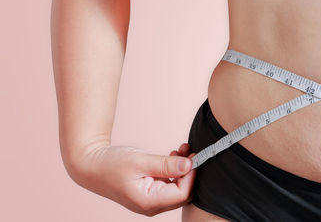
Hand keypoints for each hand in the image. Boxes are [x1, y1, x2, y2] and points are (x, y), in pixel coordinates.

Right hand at [73, 143, 196, 216]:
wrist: (90, 165)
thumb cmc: (111, 164)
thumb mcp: (141, 161)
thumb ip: (166, 165)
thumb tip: (188, 165)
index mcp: (148, 202)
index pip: (182, 193)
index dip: (191, 175)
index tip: (195, 157)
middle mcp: (151, 205)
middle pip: (182, 193)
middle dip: (188, 171)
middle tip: (190, 151)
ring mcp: (150, 200)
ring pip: (176, 187)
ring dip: (181, 169)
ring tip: (181, 149)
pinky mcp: (148, 192)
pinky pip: (168, 184)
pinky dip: (173, 170)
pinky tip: (172, 155)